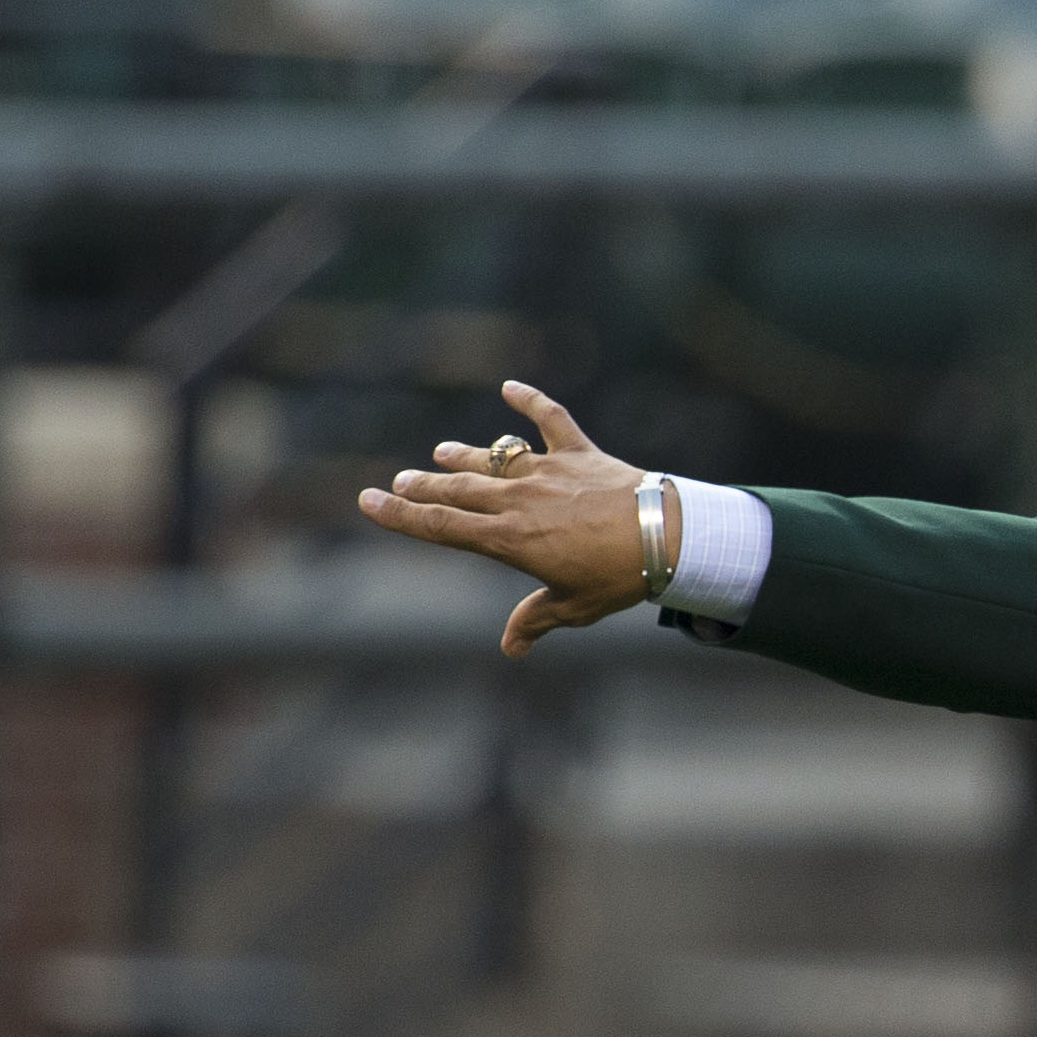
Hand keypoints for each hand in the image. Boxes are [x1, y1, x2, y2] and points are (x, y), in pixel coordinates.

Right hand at [353, 380, 666, 656]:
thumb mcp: (573, 606)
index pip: (442, 528)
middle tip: (399, 482)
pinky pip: (551, 419)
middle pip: (458, 491)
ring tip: (440, 452)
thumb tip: (511, 649)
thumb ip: (536, 620)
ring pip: (494, 459)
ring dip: (465, 455)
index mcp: (510, 541)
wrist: (667, 537)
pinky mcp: (579, 453)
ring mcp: (548, 471)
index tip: (369, 502)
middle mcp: (520, 501)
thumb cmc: (619, 577)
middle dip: (423, 487)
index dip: (401, 516)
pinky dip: (531, 401)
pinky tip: (511, 387)